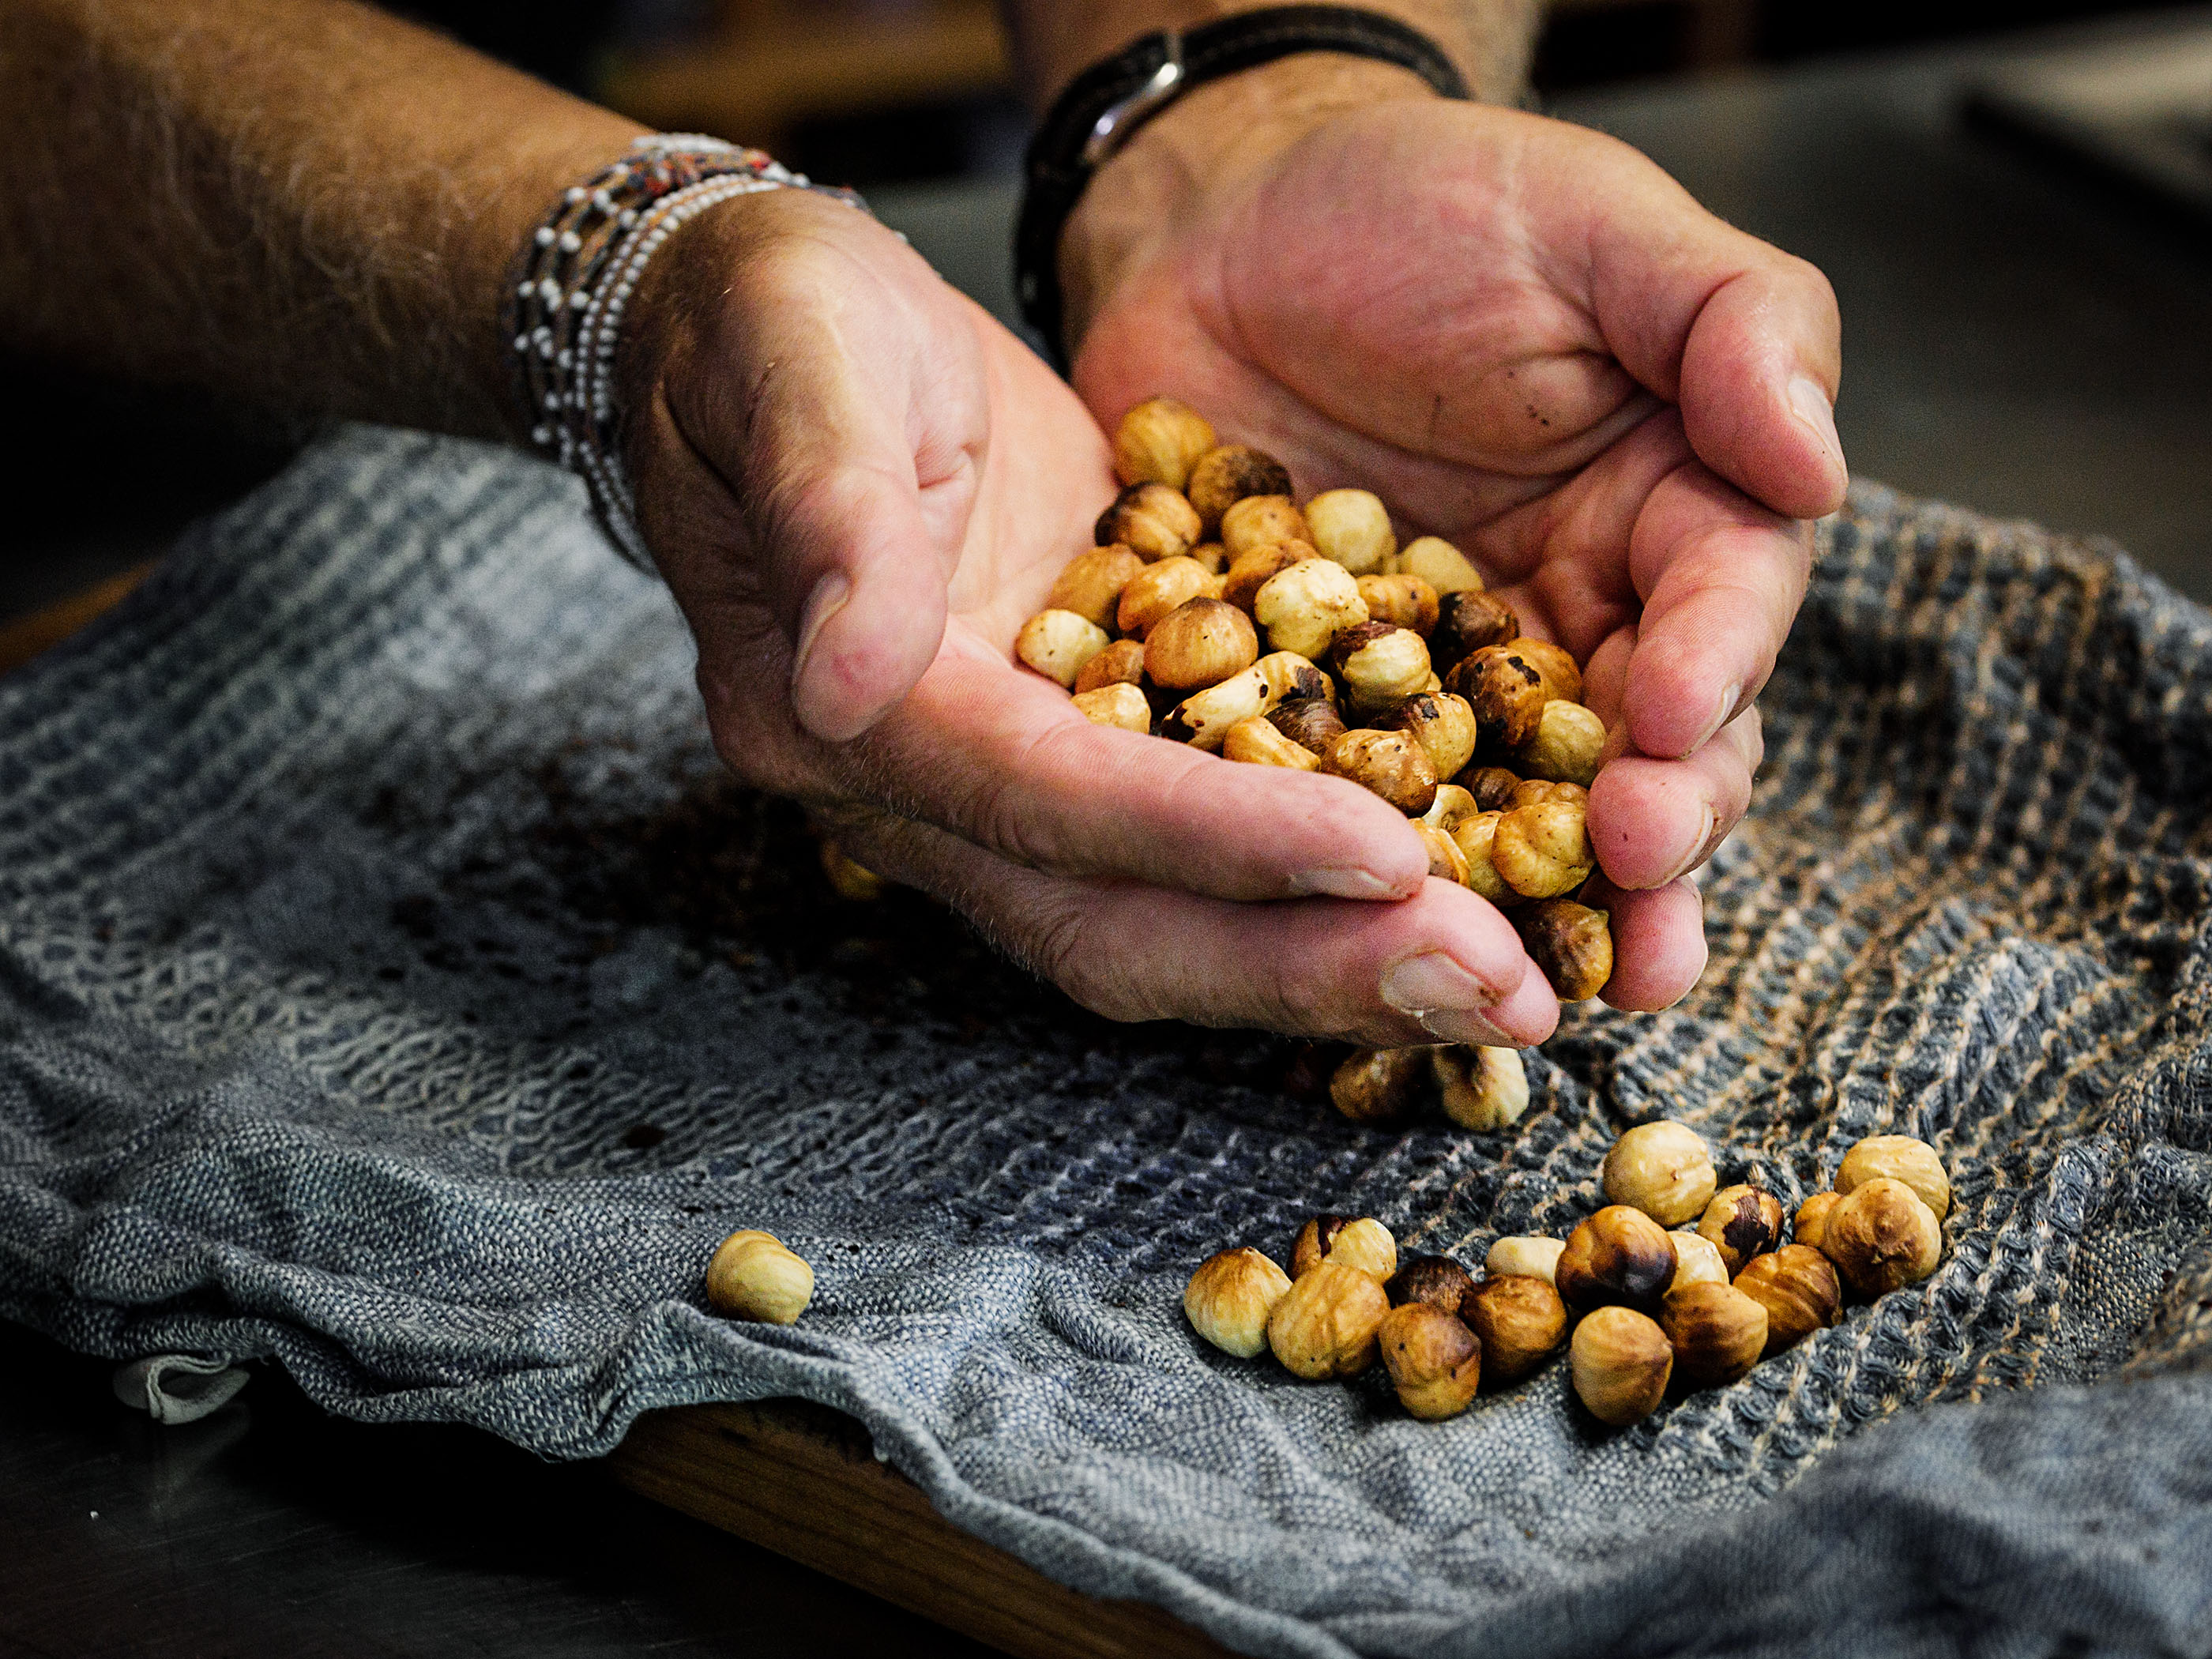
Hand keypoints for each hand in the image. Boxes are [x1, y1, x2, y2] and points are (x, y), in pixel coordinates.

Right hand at [617, 187, 1560, 1048]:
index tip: (1386, 856)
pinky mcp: (1074, 758)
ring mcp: (1000, 793)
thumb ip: (826, 508)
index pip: (1048, 799)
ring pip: (1170, 925)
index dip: (1214, 842)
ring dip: (1334, 964)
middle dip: (1307, 965)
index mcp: (850, 710)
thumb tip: (850, 675)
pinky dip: (1321, 901)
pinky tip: (1451, 899)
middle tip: (1495, 986)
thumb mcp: (795, 359)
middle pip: (1117, 924)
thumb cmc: (773, 320)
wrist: (769, 336)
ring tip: (1505, 978)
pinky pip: (1201, 865)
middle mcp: (921, 794)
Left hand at [1064, 66, 1847, 1011]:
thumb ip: (1731, 324)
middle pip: (1642, 760)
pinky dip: (1358, 869)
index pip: (1722, 611)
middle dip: (1652, 841)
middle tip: (1634, 901)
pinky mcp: (1313, 713)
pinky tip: (1357, 937)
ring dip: (1534, 904)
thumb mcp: (1597, 226)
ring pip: (1510, 815)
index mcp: (1667, 517)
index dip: (1713, 674)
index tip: (1676, 722)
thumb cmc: (1428, 205)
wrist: (1222, 225)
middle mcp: (1572, 626)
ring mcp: (1440, 687)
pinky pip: (1344, 801)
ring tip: (1544, 985)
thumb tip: (1816, 464)